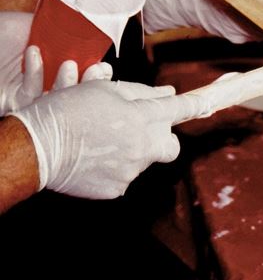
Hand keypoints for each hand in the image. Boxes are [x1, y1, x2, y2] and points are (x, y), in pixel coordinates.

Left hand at [0, 12, 111, 115]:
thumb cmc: (3, 31)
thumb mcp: (36, 24)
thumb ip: (60, 28)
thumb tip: (89, 24)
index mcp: (55, 68)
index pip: (82, 77)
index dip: (97, 76)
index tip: (105, 66)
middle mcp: (44, 85)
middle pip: (75, 95)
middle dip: (90, 85)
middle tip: (98, 70)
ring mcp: (27, 96)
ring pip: (55, 102)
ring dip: (66, 86)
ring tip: (69, 65)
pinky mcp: (11, 101)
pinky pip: (28, 97)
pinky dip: (35, 75)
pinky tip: (34, 54)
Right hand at [10, 80, 210, 198]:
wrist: (37, 147)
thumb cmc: (69, 111)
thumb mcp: (105, 91)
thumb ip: (142, 93)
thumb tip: (169, 93)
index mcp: (141, 117)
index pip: (179, 111)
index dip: (195, 106)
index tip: (207, 104)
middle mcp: (142, 146)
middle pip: (171, 146)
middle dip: (162, 139)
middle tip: (140, 130)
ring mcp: (131, 170)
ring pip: (143, 160)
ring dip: (131, 151)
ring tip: (102, 141)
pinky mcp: (117, 188)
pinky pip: (124, 176)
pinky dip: (114, 168)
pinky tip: (95, 159)